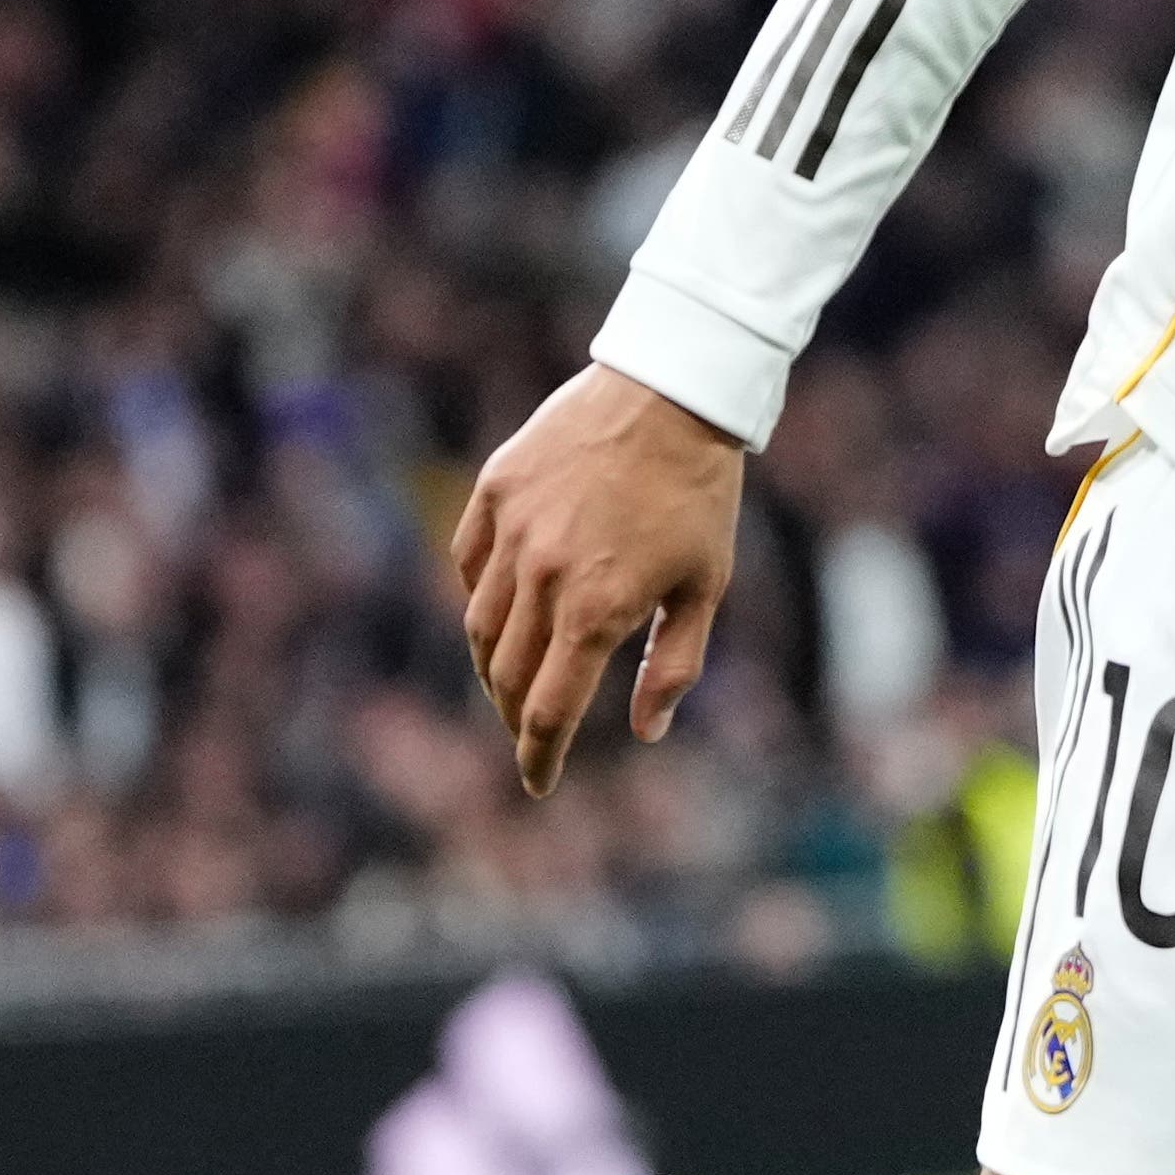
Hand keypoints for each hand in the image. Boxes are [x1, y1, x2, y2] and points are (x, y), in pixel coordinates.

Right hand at [446, 364, 747, 795]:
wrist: (672, 392)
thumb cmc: (700, 495)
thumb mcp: (706, 588)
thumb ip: (674, 666)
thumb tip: (646, 732)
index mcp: (598, 610)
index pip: (549, 710)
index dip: (539, 756)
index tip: (538, 782)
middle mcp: (543, 576)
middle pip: (507, 675)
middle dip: (517, 716)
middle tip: (532, 730)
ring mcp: (513, 530)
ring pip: (480, 624)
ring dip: (495, 663)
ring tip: (515, 677)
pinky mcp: (495, 489)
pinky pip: (469, 563)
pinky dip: (480, 597)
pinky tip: (504, 608)